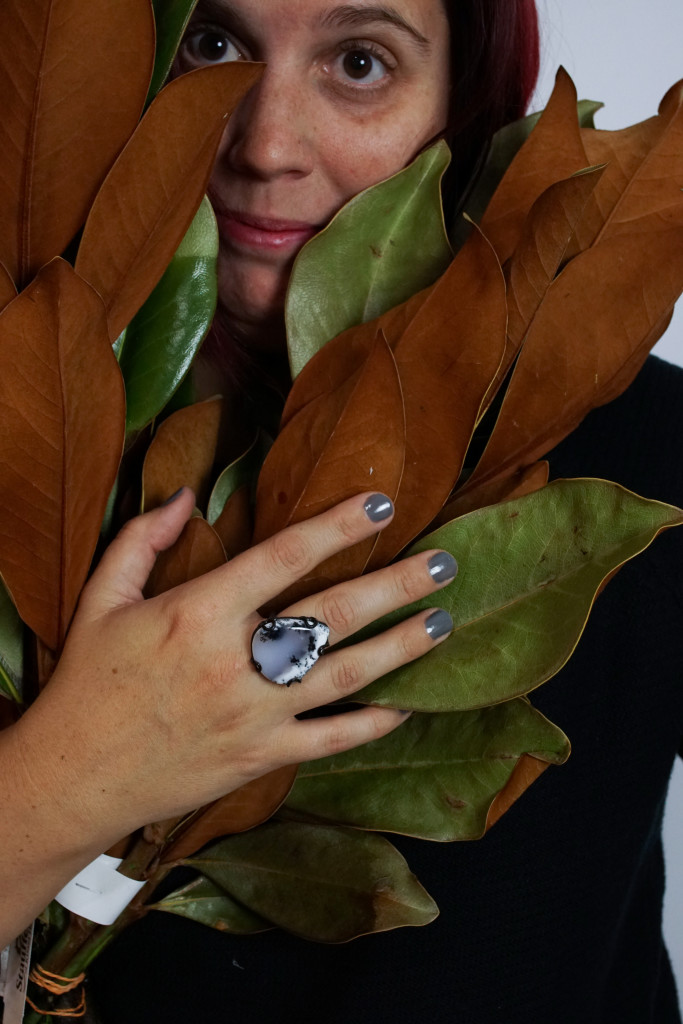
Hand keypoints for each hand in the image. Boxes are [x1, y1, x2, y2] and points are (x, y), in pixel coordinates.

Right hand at [11, 490, 455, 849]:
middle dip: (396, 586)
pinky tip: (406, 706)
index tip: (380, 504)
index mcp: (197, 612)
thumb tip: (186, 495)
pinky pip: (329, 741)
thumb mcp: (101, 598)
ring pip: (345, 676)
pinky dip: (371, 725)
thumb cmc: (87, 683)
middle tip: (445, 564)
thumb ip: (142, 538)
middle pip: (332, 614)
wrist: (73, 777)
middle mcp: (235, 662)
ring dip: (400, 648)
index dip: (336, 526)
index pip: (282, 556)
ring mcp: (253, 715)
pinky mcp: (259, 759)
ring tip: (442, 622)